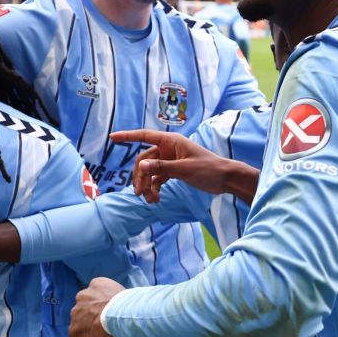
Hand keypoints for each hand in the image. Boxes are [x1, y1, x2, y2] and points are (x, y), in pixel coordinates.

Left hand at [68, 277, 125, 336]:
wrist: (124, 314)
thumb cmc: (132, 306)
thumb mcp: (126, 299)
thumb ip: (119, 304)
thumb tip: (124, 316)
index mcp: (97, 284)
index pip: (96, 297)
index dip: (102, 311)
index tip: (111, 321)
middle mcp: (83, 296)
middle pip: (86, 312)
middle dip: (95, 324)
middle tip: (108, 334)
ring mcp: (76, 314)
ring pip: (81, 327)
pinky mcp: (74, 332)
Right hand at [111, 128, 249, 202]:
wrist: (225, 179)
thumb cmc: (208, 169)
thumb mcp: (184, 169)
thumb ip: (162, 167)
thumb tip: (141, 165)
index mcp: (171, 142)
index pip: (144, 136)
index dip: (128, 136)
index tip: (112, 137)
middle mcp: (168, 149)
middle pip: (144, 160)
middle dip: (140, 176)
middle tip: (140, 194)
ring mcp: (170, 160)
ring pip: (150, 171)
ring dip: (148, 185)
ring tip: (150, 200)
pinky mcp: (174, 171)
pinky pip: (158, 178)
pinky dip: (155, 188)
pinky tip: (156, 199)